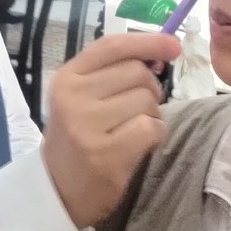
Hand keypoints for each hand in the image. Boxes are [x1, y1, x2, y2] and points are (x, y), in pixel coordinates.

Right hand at [41, 31, 180, 228]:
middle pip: (136, 72)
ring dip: (151, 114)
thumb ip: (114, 71)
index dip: (147, 41)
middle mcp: (73, 96)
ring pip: (146, 100)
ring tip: (131, 129)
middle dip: (149, 88)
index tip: (173, 45)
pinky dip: (155, 134)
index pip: (112, 46)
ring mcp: (87, 125)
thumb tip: (163, 50)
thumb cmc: (78, 136)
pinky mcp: (106, 153)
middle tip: (136, 109)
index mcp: (67, 77)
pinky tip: (139, 144)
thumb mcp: (82, 96)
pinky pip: (151, 127)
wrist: (58, 190)